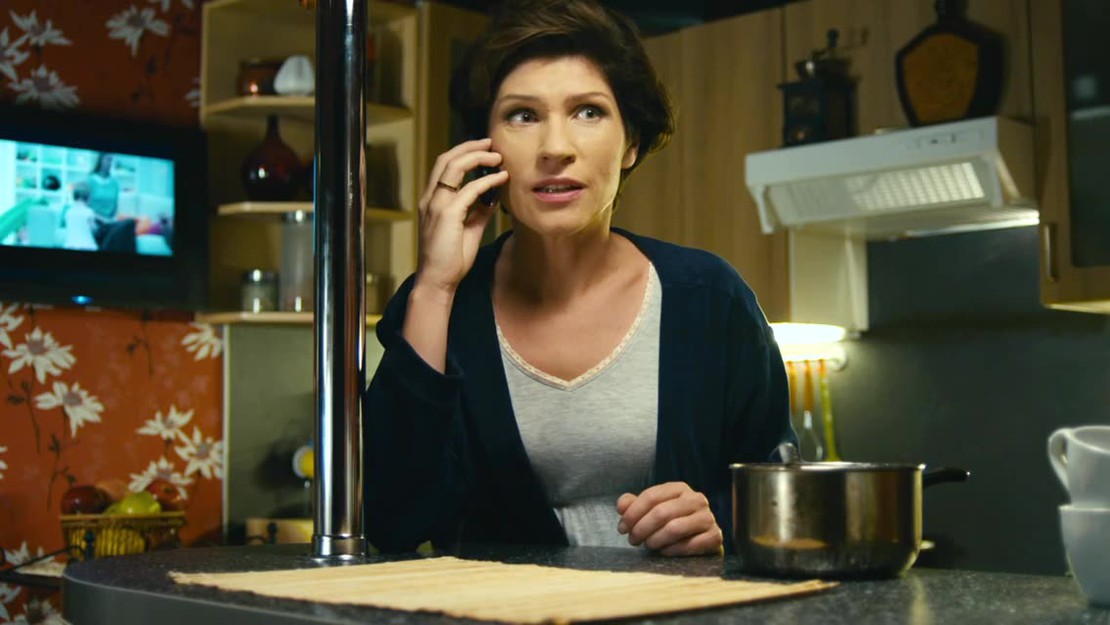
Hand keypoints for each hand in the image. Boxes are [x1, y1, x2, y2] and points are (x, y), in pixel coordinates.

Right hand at [415, 138, 508, 293]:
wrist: (438, 281)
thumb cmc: (451, 258)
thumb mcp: (468, 229)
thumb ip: (478, 211)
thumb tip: (493, 197)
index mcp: (432, 201)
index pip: (444, 166)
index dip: (464, 153)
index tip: (485, 149)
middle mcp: (431, 198)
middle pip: (446, 159)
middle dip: (470, 147)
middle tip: (492, 143)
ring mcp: (436, 205)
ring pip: (454, 167)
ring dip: (478, 157)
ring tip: (497, 156)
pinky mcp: (447, 215)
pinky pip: (469, 190)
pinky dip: (486, 181)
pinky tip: (501, 179)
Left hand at [616, 482, 722, 556]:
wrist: (701, 539)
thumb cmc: (672, 522)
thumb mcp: (652, 510)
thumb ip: (634, 505)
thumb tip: (621, 506)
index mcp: (679, 488)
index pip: (651, 496)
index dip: (632, 513)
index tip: (622, 528)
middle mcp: (696, 499)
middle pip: (661, 513)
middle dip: (641, 529)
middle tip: (633, 540)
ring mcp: (708, 517)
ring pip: (673, 529)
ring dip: (654, 540)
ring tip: (647, 545)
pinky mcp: (714, 536)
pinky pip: (688, 545)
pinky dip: (670, 550)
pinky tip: (663, 552)